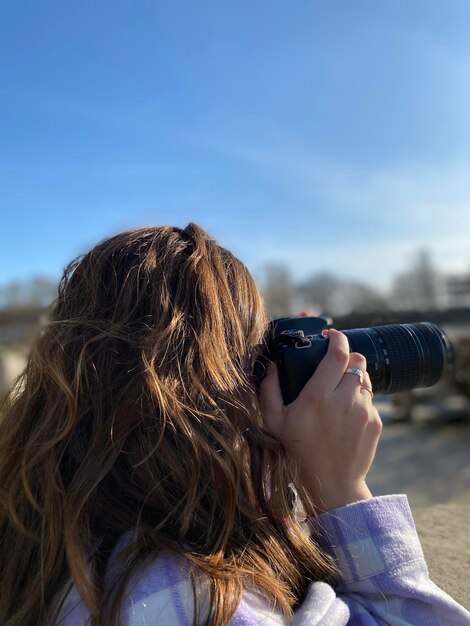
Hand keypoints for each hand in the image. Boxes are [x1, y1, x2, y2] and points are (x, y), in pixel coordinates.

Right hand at [259, 328, 381, 510]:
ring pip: (365, 378)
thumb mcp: (274, 423)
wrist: (331, 486)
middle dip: (346, 356)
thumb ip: (270, 390)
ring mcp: (363, 411)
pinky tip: (345, 414)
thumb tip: (272, 365)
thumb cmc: (296, 454)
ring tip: (338, 392)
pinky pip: (370, 398)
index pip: (338, 354)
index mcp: (317, 397)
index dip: (337, 338)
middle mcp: (344, 401)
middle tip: (334, 363)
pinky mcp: (375, 422)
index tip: (331, 334)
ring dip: (353, 377)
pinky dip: (359, 398)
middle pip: (357, 360)